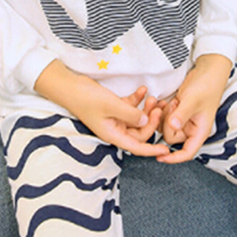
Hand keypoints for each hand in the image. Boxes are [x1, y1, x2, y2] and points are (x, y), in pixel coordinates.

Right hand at [35, 61, 168, 156]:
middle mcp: (115, 129)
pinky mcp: (113, 107)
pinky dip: (137, 99)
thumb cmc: (86, 98)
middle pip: (139, 131)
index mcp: (113, 135)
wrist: (70, 86)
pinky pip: (130, 106)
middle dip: (151, 120)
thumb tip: (145, 121)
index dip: (152, 150)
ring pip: (136, 118)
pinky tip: (143, 89)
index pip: (137, 147)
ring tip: (153, 97)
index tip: (167, 150)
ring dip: (146, 109)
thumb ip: (130, 114)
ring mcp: (114, 118)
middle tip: (159, 107)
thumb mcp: (111, 105)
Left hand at [157, 54, 231, 163]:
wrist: (207, 71)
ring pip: (165, 127)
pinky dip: (161, 110)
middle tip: (171, 107)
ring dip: (162, 116)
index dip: (173, 158)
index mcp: (199, 131)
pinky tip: (164, 101)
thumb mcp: (193, 100)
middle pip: (171, 137)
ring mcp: (183, 120)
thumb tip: (172, 127)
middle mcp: (191, 128)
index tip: (159, 158)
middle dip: (166, 123)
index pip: (187, 153)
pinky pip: (164, 117)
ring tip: (169, 102)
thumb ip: (182, 114)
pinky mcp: (177, 112)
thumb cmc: (206, 86)